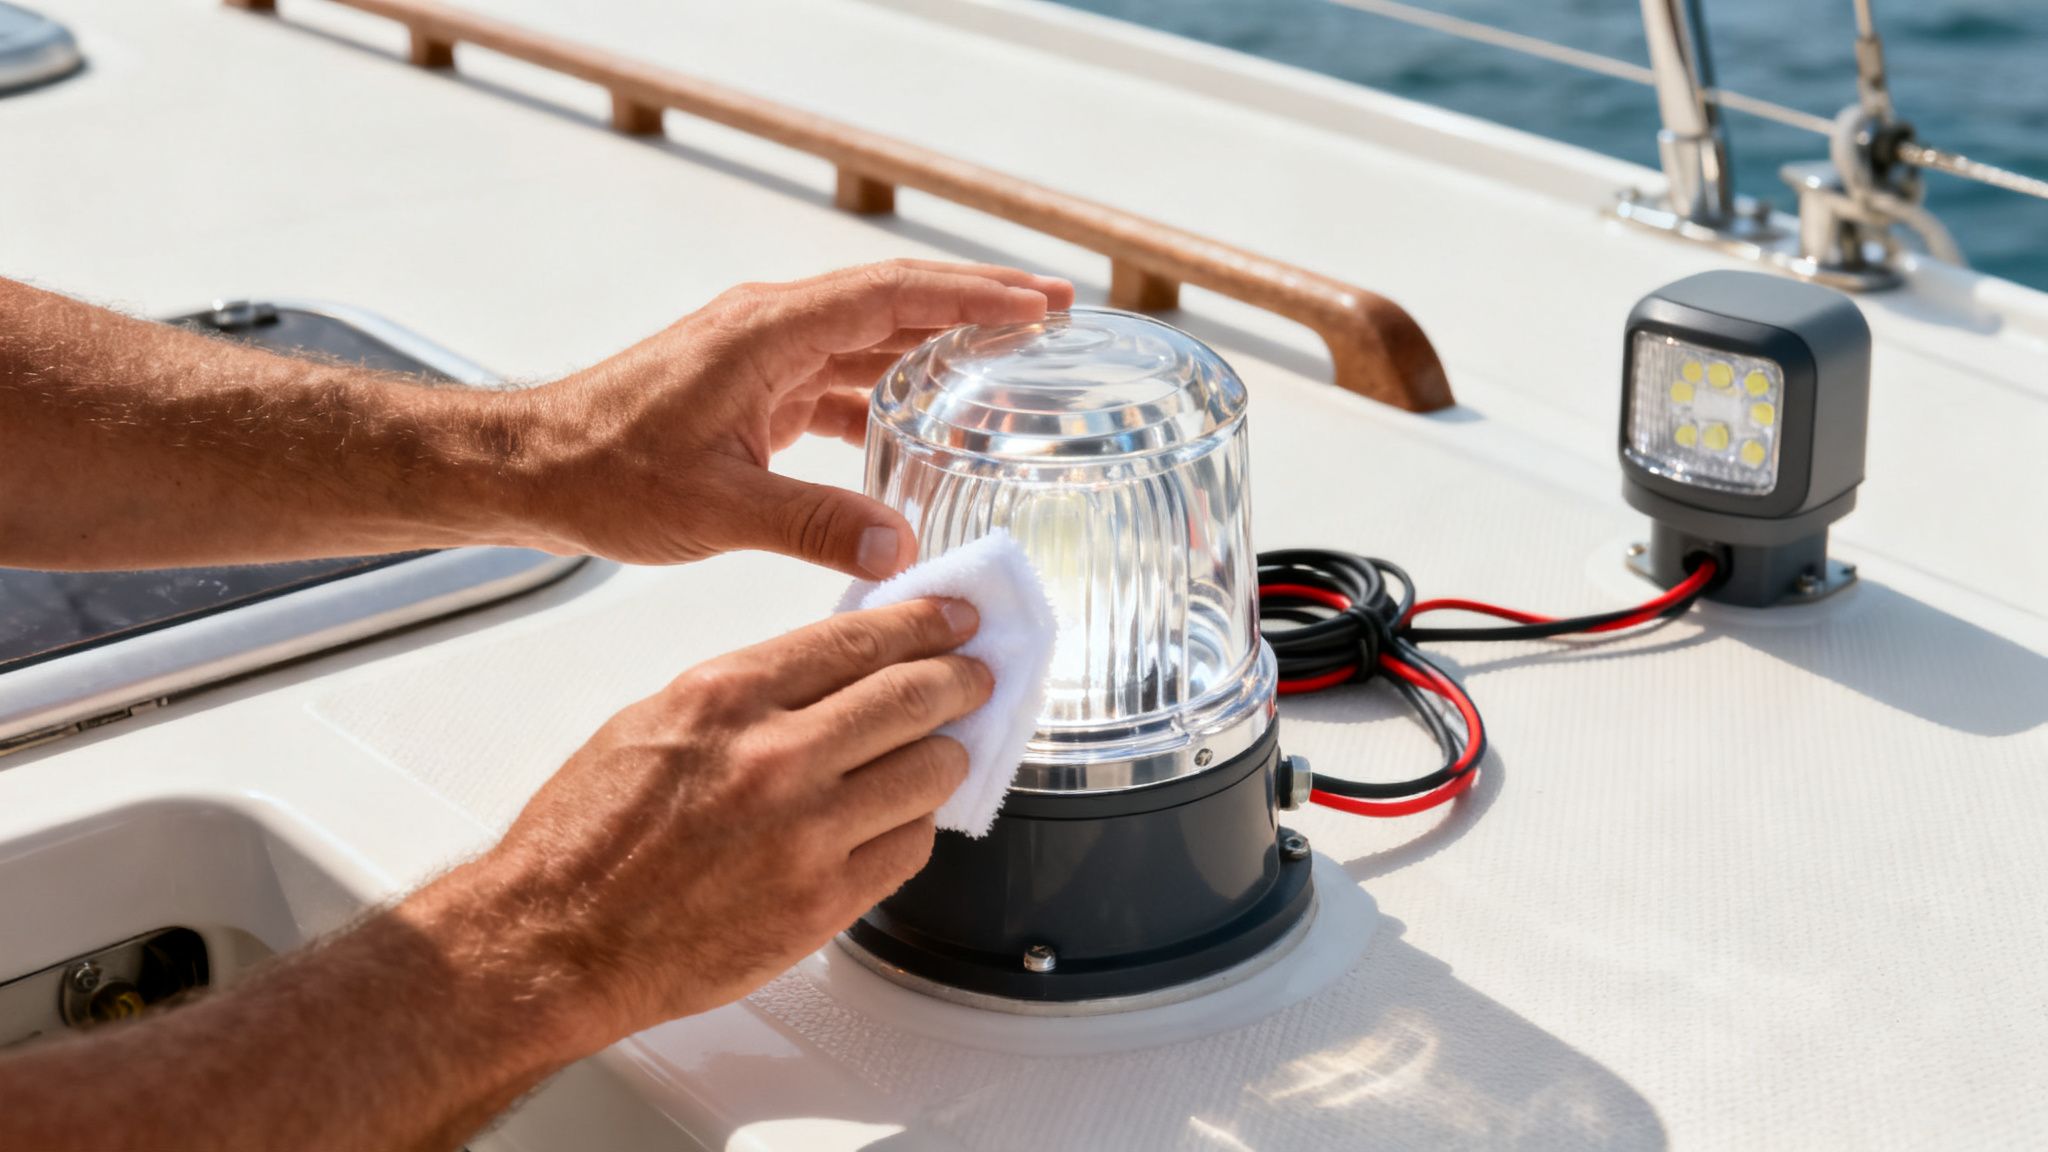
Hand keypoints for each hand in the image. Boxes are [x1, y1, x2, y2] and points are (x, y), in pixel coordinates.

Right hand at [460, 596, 990, 1050]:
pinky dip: (914, 827)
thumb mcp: (657, 720)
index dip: (925, 623)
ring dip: (945, 756)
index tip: (954, 619)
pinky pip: (908, 849)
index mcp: (729, 697)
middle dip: (960, 680)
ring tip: (943, 751)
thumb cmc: (587, 835)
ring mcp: (807, 834)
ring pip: (928, 773)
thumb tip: (830, 671)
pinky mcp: (822, 903)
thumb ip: (750, 693)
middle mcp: (777, 757)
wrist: (554, 938)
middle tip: (978, 676)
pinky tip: (901, 818)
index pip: (860, 640)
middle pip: (913, 698)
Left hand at [515, 260, 1072, 577]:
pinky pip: (841, 379)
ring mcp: (762, 356)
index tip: (1038, 303)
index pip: (893, 296)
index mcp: (768, 333)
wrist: (531, 470)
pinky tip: (927, 431)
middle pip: (895, 304)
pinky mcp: (753, 389)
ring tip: (1011, 368)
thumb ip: (814, 523)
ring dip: (939, 353)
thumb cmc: (603, 473)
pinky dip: (891, 395)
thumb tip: (897, 547)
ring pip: (871, 342)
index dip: (972, 296)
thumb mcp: (717, 507)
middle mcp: (771, 329)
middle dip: (976, 309)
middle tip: (1054, 317)